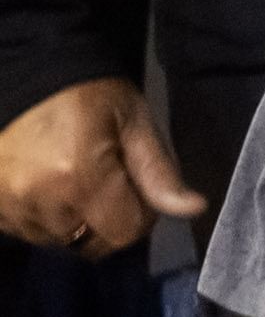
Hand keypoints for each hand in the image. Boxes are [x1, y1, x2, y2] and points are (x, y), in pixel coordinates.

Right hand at [0, 77, 202, 258]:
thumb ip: (159, 171)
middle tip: (108, 180)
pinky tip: (48, 183)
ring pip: (56, 240)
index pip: (123, 234)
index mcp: (80, 180)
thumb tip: (194, 209)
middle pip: (89, 242)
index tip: (138, 188)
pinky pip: (26, 230)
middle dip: (108, 219)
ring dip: (73, 220)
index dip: (141, 217)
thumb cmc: (87, 92)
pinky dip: (43, 216)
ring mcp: (8, 207)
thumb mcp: (135, 121)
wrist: (25, 74)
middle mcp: (39, 202)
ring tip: (74, 177)